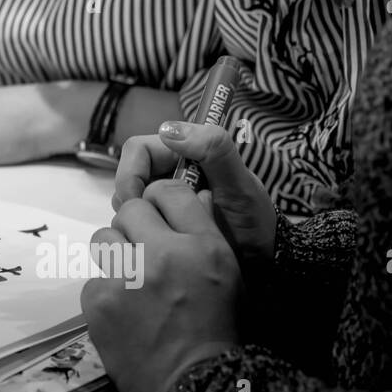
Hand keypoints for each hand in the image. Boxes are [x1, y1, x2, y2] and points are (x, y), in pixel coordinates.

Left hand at [82, 180, 242, 391]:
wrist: (193, 387)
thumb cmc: (218, 330)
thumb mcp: (228, 275)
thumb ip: (204, 233)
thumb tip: (187, 197)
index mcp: (202, 245)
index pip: (169, 191)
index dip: (161, 202)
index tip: (158, 215)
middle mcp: (162, 253)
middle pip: (130, 209)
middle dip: (135, 227)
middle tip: (145, 254)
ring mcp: (126, 276)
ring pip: (104, 238)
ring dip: (117, 255)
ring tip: (132, 282)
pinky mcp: (99, 299)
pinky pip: (95, 278)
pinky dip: (107, 292)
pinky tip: (124, 312)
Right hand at [113, 122, 276, 266]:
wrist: (264, 261)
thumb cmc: (254, 222)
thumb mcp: (239, 186)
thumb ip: (215, 150)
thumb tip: (169, 130)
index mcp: (184, 154)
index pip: (138, 150)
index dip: (130, 173)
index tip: (137, 202)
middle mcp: (170, 172)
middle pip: (128, 176)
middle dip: (131, 201)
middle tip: (148, 226)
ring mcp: (164, 198)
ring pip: (128, 201)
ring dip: (137, 219)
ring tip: (161, 237)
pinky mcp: (161, 222)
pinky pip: (136, 223)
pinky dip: (141, 233)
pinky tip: (160, 244)